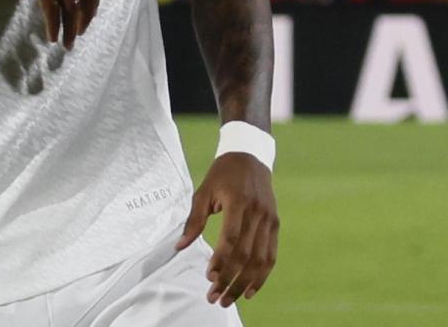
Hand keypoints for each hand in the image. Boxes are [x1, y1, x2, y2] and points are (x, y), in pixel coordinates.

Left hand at [176, 153, 279, 305]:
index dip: (221, 260)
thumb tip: (179, 246)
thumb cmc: (221, 175)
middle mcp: (257, 213)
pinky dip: (262, 275)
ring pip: (260, 259)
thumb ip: (193, 220)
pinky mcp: (275, 224)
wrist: (250, 157)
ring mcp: (269, 220)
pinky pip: (271, 255)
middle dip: (230, 278)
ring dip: (245, 282)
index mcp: (237, 202)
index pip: (231, 238)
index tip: (209, 277)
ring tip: (229, 298)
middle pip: (245, 254)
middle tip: (215, 297)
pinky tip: (250, 290)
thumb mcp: (203, 192)